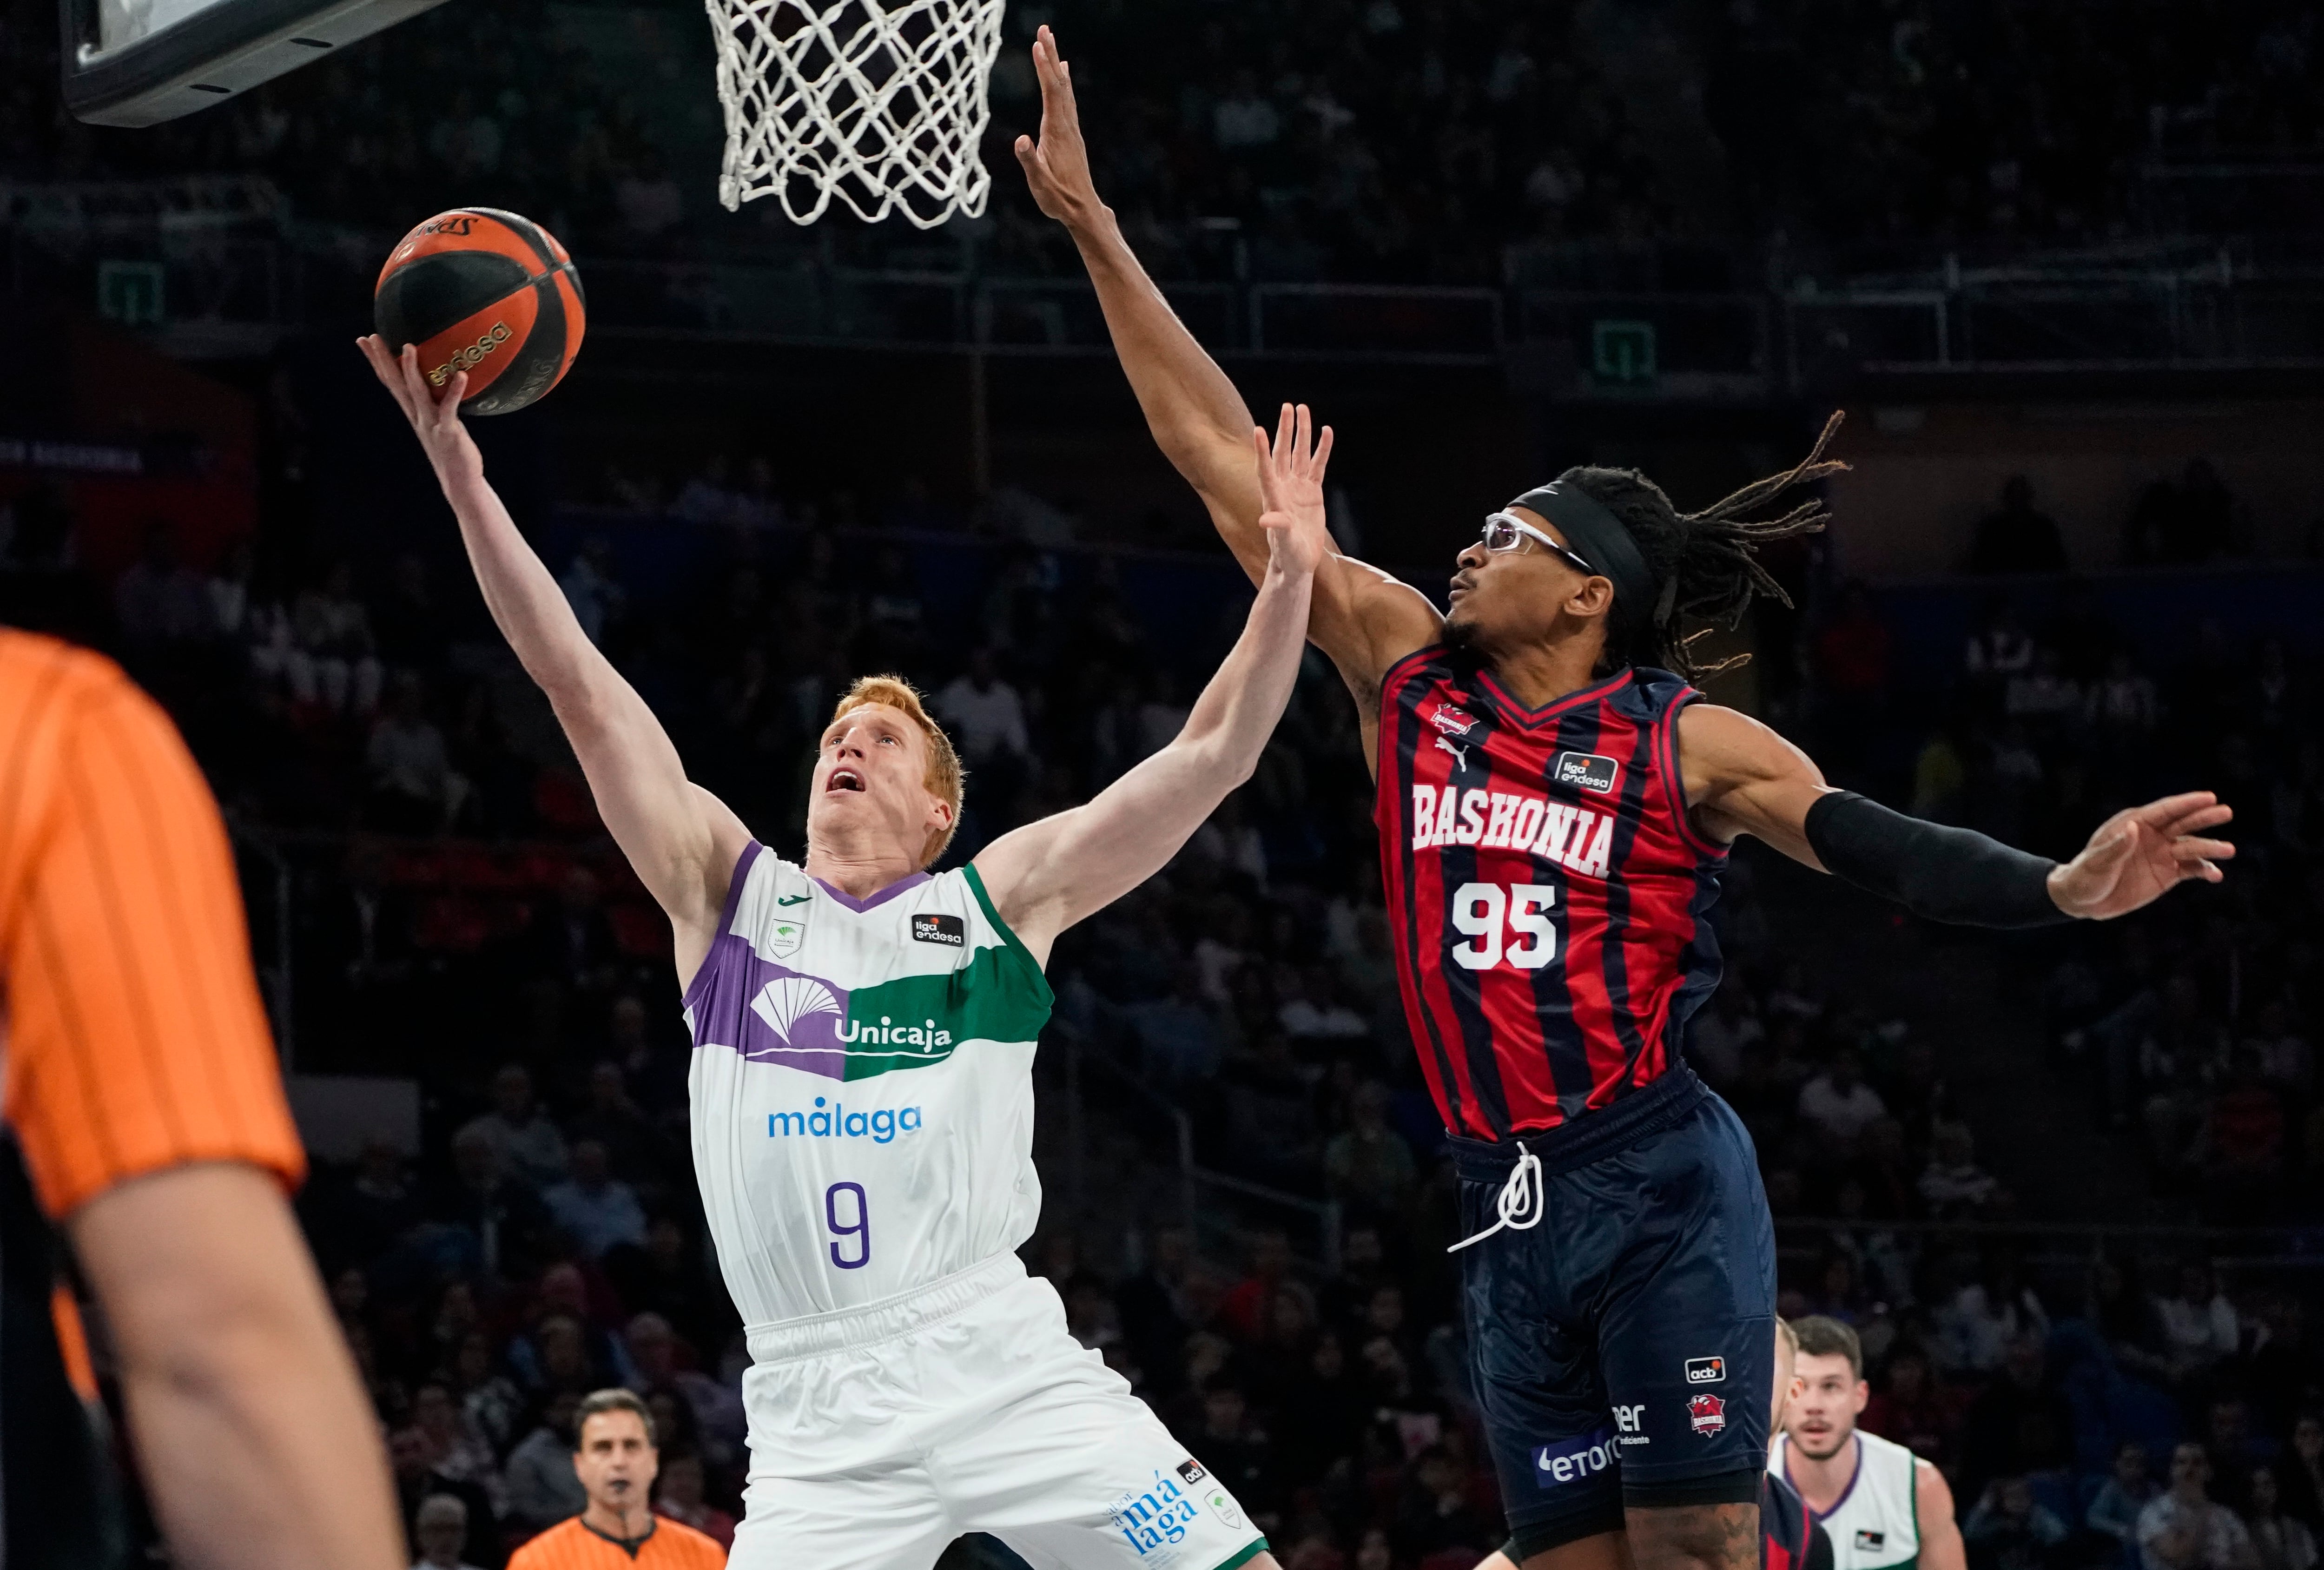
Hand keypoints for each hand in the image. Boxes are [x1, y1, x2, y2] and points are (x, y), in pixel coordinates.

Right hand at [357, 334, 482, 489]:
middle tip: (372, 337)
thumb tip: (447, 377)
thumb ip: (438, 401)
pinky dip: (455, 391)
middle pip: (395, 384)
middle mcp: (417, 416)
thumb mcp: (441, 421)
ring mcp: (430, 424)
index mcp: (413, 412)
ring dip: (411, 370)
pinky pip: (450, 408)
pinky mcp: (448, 432)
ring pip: (417, 393)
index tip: (365, 340)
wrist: (460, 482)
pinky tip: (462, 374)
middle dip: (382, 360)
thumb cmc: (454, 449)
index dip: (377, 361)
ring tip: (409, 347)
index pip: (390, 382)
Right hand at [1012, 26, 1103, 227]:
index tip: (1038, 45)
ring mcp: (1071, 128)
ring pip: (1064, 89)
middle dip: (1050, 55)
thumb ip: (1030, 162)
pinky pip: (1067, 100)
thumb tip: (1021, 140)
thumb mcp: (1039, 183)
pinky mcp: (1071, 134)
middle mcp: (1067, 125)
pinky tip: (1063, 73)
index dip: (1044, 69)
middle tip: (1044, 29)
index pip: (1051, 93)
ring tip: (1051, 42)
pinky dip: (1063, 82)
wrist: (1082, 209)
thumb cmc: (1058, 198)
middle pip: (1059, 84)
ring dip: (1056, 65)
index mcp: (1056, 132)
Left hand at [1253, 402, 1333, 577]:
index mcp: (1273, 498)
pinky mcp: (1313, 492)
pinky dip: (1322, 449)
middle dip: (1285, 430)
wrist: (1298, 563)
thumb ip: (1278, 527)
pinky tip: (1326, 432)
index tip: (1258, 430)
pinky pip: (1318, 465)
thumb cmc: (1287, 555)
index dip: (1262, 450)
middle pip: (1283, 453)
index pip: (1266, 469)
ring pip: (1300, 454)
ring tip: (1303, 410)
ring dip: (1302, 433)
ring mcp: (1298, 488)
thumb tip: (1265, 518)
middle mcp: (1283, 488)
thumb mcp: (1283, 542)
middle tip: (1288, 407)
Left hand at [2046, 790, 2234, 919]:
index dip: (2187, 803)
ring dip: (2209, 848)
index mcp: (2134, 824)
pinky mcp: (2168, 874)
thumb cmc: (2085, 875)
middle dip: (2204, 817)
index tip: (2210, 797)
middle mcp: (2152, 836)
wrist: (2083, 900)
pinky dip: (2205, 871)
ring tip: (2228, 850)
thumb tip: (2134, 827)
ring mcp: (2162, 854)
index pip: (2164, 811)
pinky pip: (2191, 869)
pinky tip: (2216, 875)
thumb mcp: (2097, 862)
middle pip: (2183, 823)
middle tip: (2226, 812)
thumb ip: (2116, 847)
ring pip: (2191, 847)